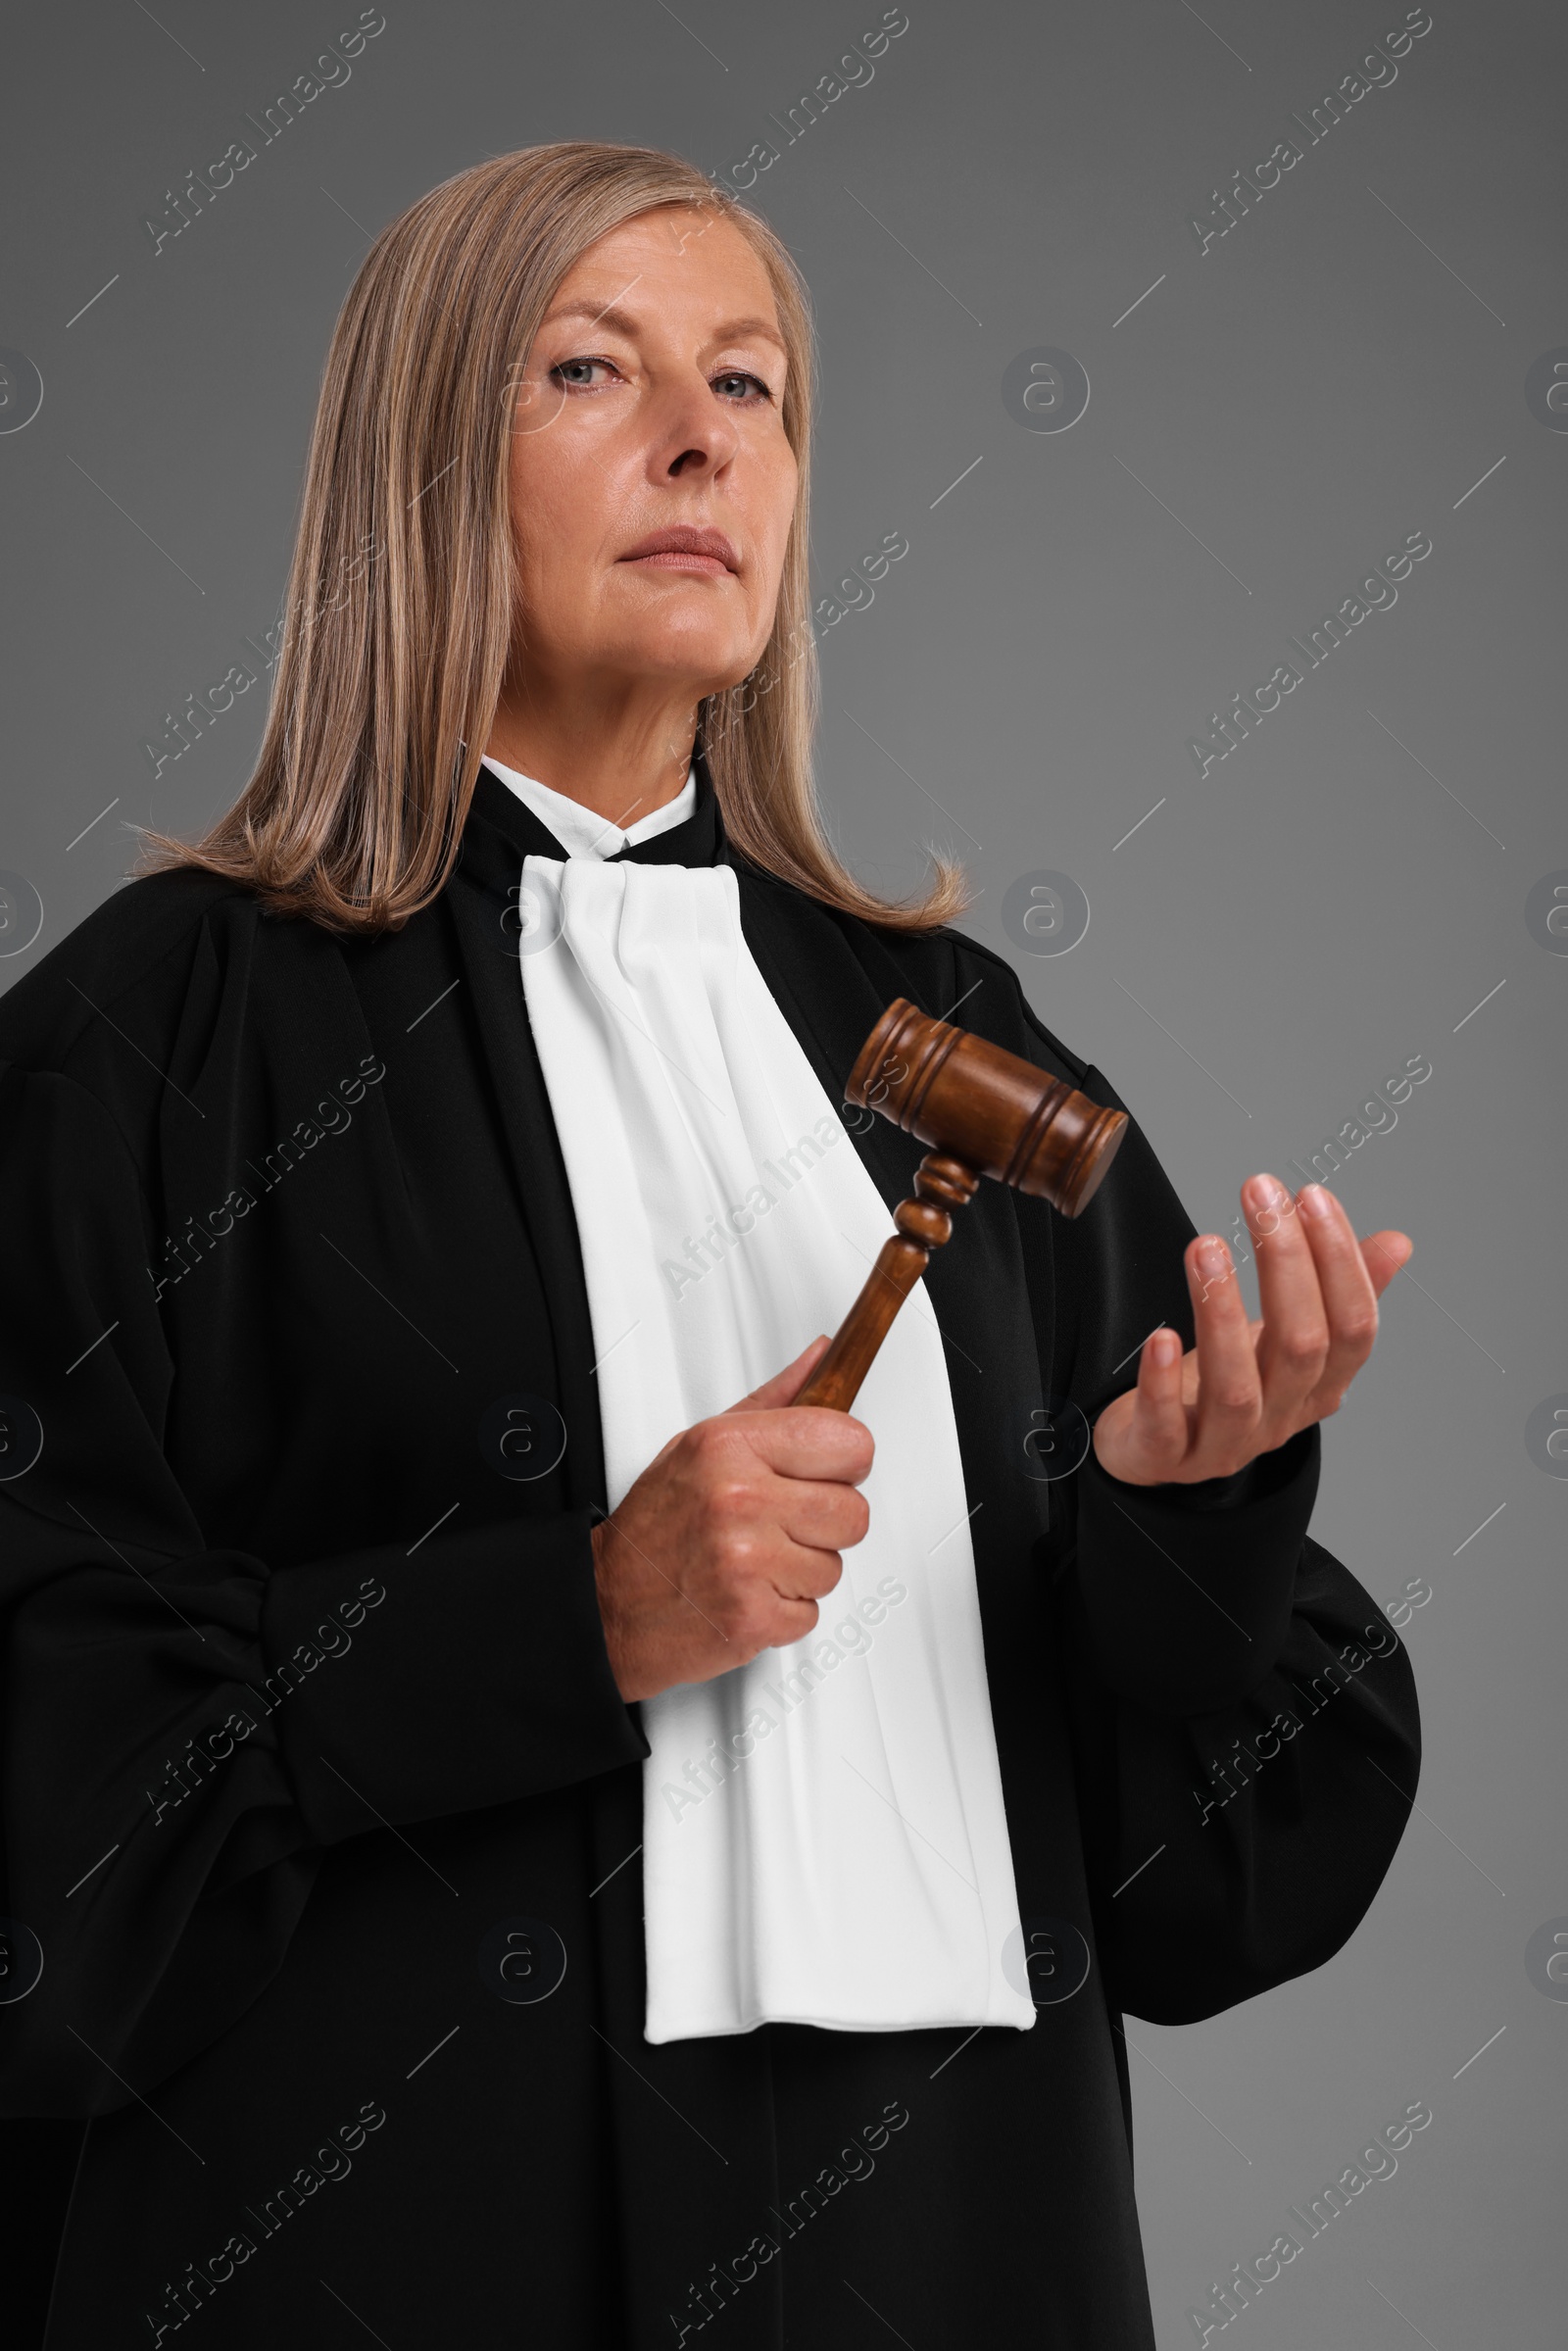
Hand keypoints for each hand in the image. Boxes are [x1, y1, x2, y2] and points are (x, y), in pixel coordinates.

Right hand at [590, 1337, 873, 1702]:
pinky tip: (749, 1589)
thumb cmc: (654, 1524)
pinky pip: (812, 1611)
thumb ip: (774, 1402)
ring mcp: (748, 1561)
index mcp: (731, 1447)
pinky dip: (784, 1609)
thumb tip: (822, 1358)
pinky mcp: (754, 1616)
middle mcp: (740, 1499)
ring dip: (802, 1570)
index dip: (846, 1462)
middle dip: (825, 1523)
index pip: (850, 1442)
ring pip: (834, 1567)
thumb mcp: (701, 1444)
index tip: (827, 1471)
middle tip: (782, 1523)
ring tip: (756, 1558)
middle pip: (853, 1513)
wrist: (607, 1602)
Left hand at [1090, 1176, 1412, 1486]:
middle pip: (1300, 1346)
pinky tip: (1161, 1335)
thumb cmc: (1223, 1383)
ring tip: (1205, 1246)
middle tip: (1260, 1195)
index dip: (1340, 1262)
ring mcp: (1224, 1444)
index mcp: (1321, 1388)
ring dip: (1222, 1312)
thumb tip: (1398, 1244)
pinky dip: (1163, 1382)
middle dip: (1285, 1264)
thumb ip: (1336, 1294)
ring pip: (1236, 1388)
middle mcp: (1281, 1419)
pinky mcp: (1164, 1456)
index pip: (1352, 1327)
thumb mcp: (1282, 1338)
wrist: (1157, 1450)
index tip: (1310, 1197)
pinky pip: (1166, 1427)